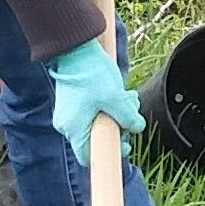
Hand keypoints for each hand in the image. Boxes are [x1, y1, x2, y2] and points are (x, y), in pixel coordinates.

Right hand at [50, 38, 144, 161]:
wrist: (74, 48)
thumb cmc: (91, 73)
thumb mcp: (115, 97)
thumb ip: (128, 116)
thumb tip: (137, 127)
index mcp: (74, 129)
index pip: (88, 157)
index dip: (109, 153)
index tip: (125, 143)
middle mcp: (67, 125)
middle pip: (96, 138)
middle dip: (118, 126)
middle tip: (131, 112)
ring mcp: (68, 113)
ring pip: (96, 123)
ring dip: (116, 113)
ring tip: (127, 97)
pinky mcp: (71, 102)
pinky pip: (91, 112)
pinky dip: (106, 106)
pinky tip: (118, 93)